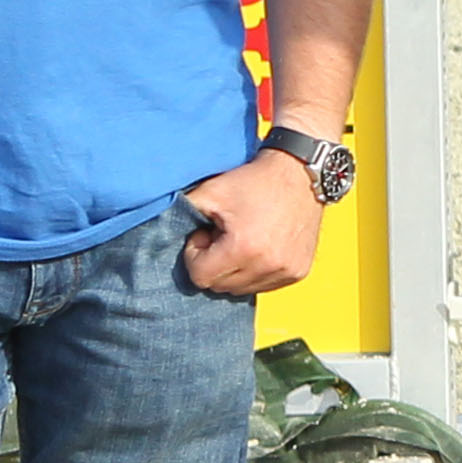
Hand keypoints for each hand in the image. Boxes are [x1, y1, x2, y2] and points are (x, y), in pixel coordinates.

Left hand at [178, 148, 324, 298]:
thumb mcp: (211, 191)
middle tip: (224, 236)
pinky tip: (261, 246)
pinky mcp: (299, 272)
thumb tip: (161, 234)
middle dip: (215, 264)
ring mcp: (286, 271)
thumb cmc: (253, 181)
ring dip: (235, 270)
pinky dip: (256, 271)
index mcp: (243, 248)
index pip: (200, 277)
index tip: (206, 234)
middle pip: (220, 287)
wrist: (300, 172)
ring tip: (242, 241)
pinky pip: (264, 286)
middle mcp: (268, 265)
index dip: (196, 255)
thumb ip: (181, 212)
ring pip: (242, 290)